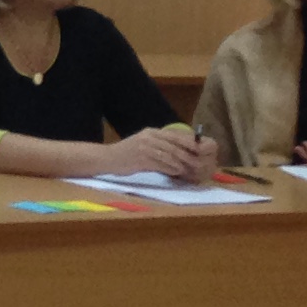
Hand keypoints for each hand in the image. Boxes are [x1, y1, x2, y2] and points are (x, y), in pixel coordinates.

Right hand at [99, 126, 215, 177]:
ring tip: (190, 170)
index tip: (201, 151)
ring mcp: (144, 147)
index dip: (189, 143)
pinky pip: (161, 164)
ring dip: (182, 164)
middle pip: (175, 145)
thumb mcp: (144, 144)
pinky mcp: (140, 159)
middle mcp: (149, 137)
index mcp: (151, 132)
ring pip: (170, 155)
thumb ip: (160, 145)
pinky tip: (177, 173)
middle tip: (199, 163)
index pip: (175, 135)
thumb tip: (182, 152)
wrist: (106, 159)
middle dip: (189, 155)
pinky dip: (171, 169)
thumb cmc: (127, 154)